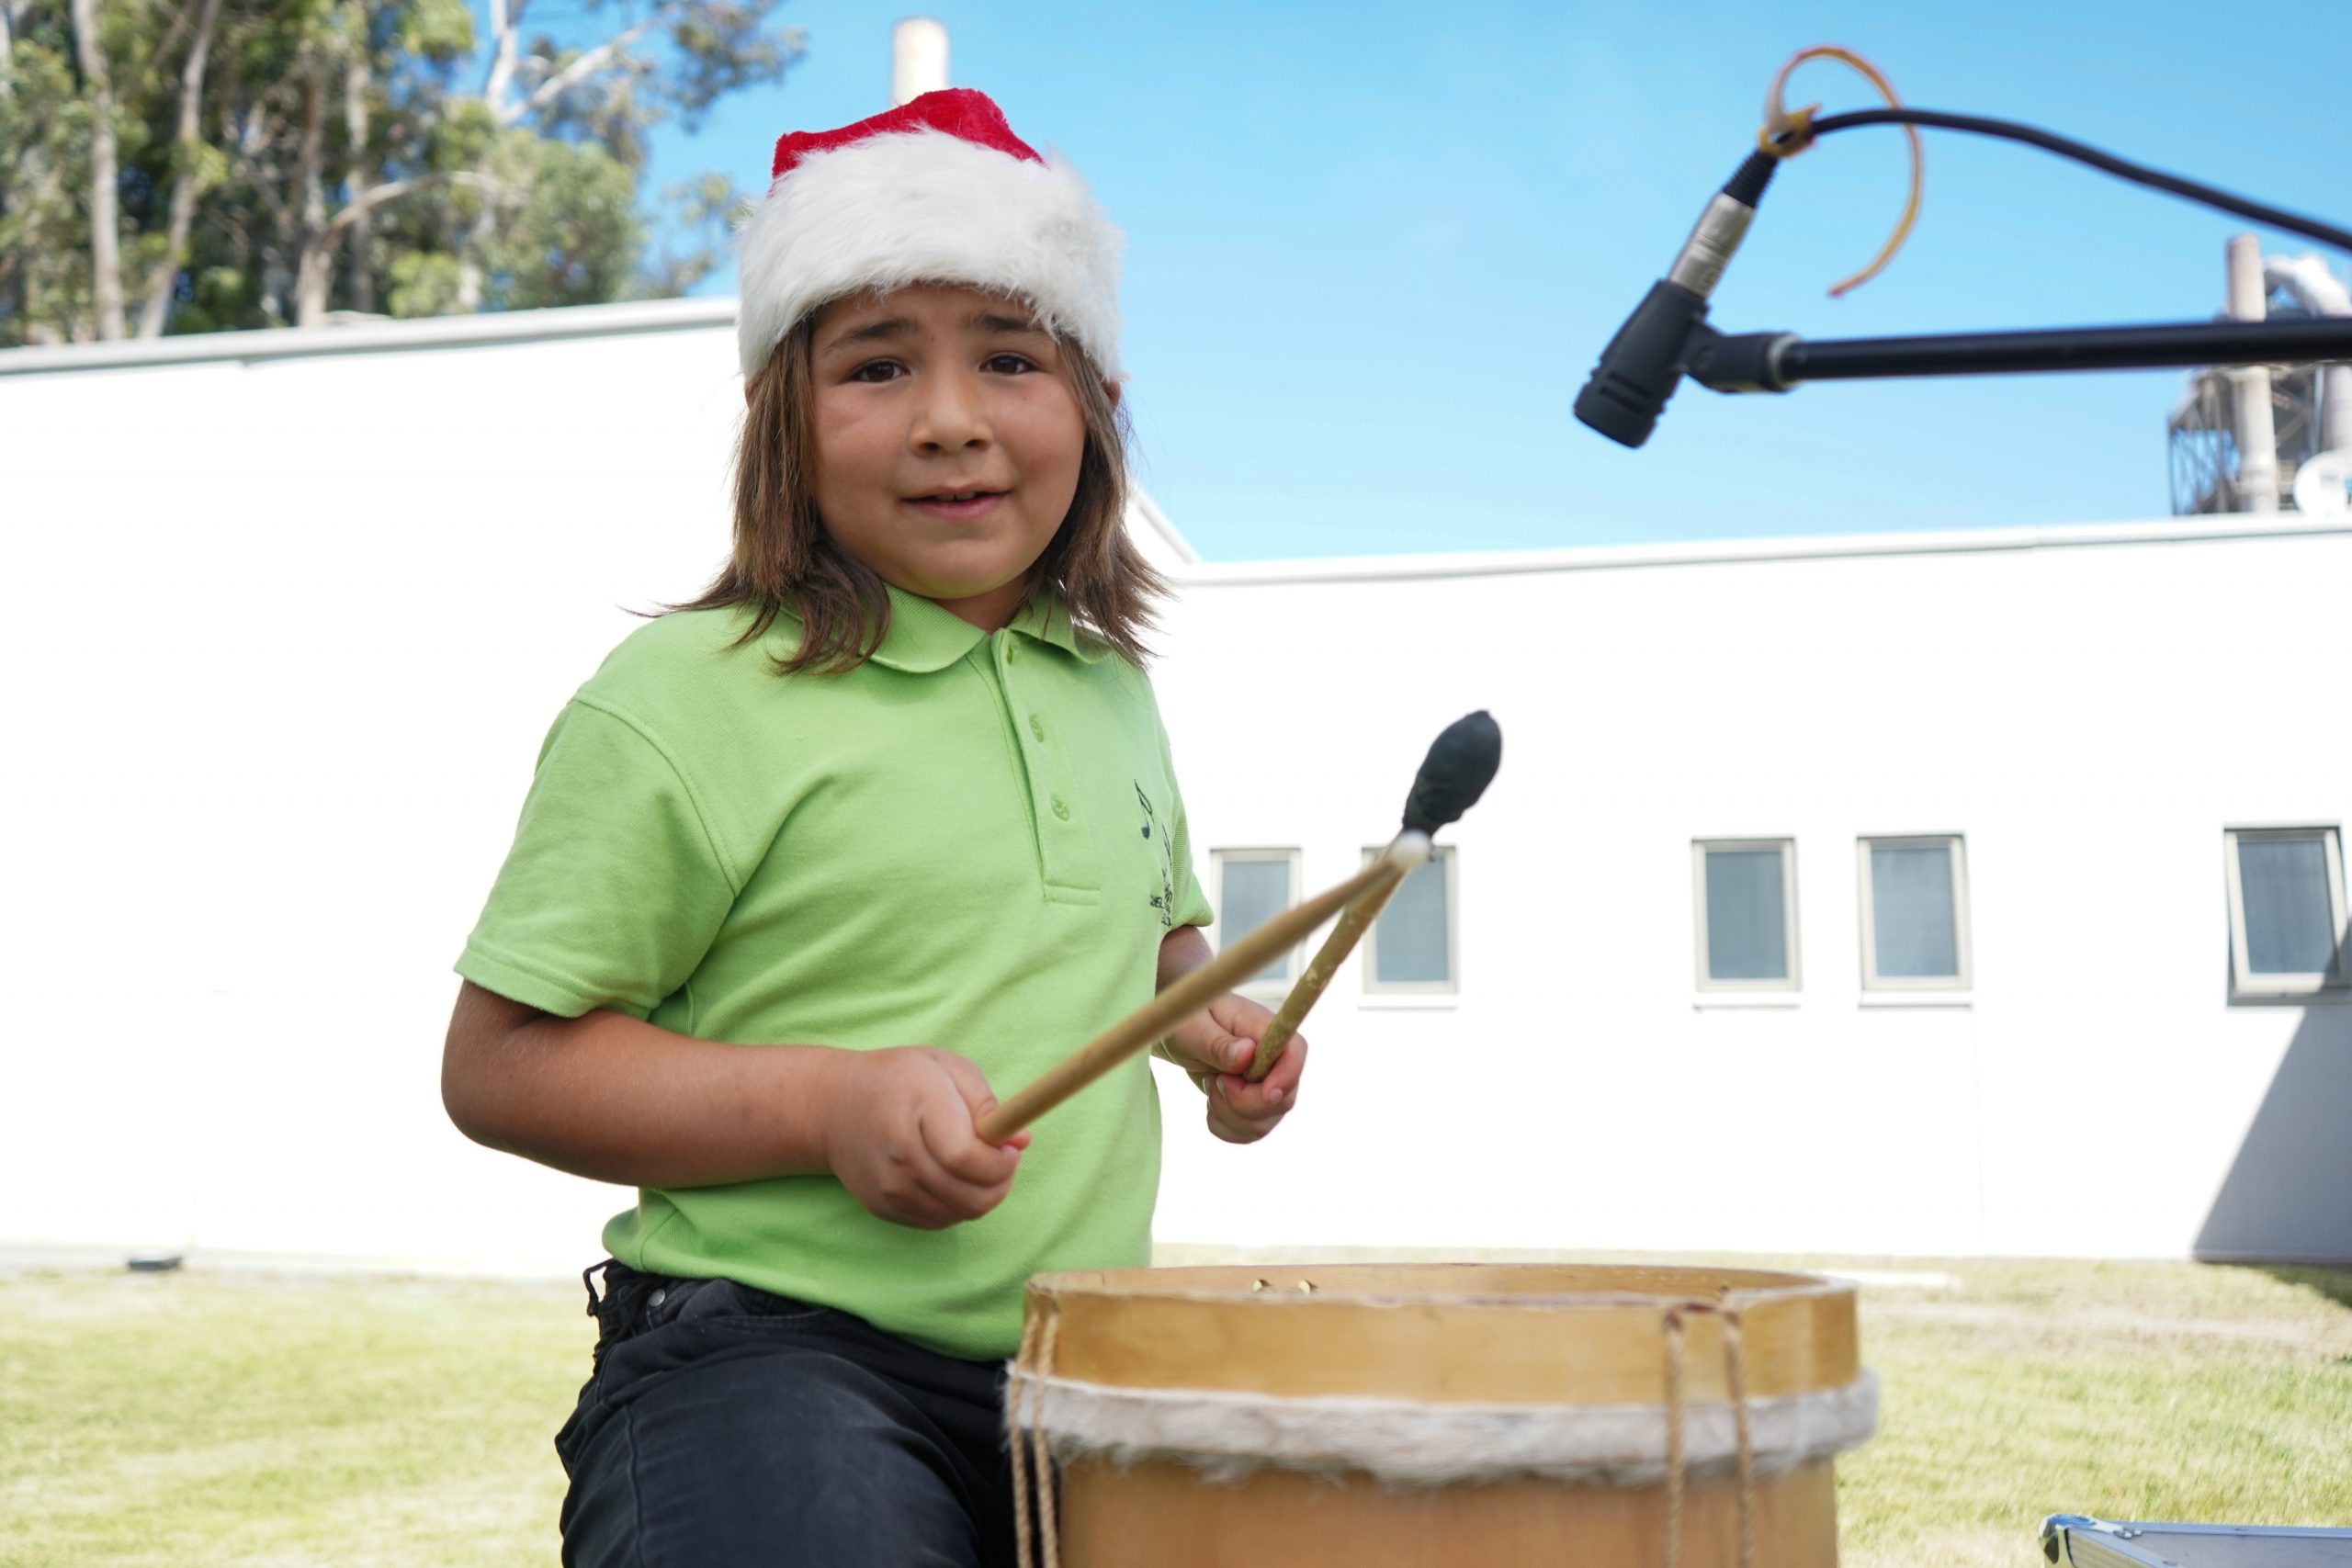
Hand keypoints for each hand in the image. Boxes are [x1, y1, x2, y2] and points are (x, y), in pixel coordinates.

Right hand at [823, 1048, 1028, 1228]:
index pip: (966, 1157)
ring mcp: (890, 1188)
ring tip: (976, 1165)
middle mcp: (900, 1157)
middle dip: (1001, 1183)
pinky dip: (958, 1204)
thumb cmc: (899, 1080)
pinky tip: (951, 1177)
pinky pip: (941, 1220)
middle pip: (971, 1195)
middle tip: (1002, 1161)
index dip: (1000, 1162)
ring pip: (961, 1213)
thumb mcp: (946, 1068)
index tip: (1010, 1150)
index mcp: (918, 1113)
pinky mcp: (885, 1208)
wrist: (833, 1107)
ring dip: (982, 1195)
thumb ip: (987, 1103)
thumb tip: (1021, 1141)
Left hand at [1158, 993, 1305, 1144]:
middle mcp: (1274, 1060)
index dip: (1287, 1077)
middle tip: (1215, 1080)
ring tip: (1210, 1085)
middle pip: (1284, 1099)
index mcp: (1264, 1030)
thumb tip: (1247, 1053)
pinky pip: (1249, 1134)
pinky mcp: (1254, 1106)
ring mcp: (1267, 1086)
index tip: (1264, 1092)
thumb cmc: (1188, 1021)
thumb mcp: (1193, 1027)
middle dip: (1243, 1103)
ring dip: (1229, 1115)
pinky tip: (1211, 1105)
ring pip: (1266, 1123)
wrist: (1182, 1033)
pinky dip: (1224, 1127)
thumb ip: (1219, 1043)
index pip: (1296, 1052)